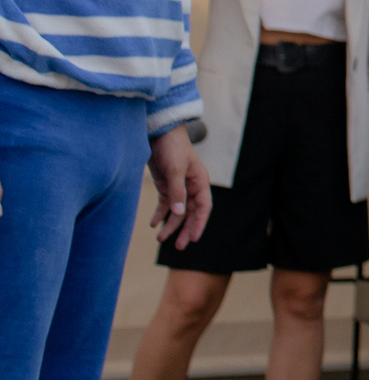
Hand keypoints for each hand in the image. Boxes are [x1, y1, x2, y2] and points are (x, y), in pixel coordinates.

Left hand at [148, 129, 209, 248]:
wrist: (159, 132)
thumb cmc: (171, 147)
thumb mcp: (174, 169)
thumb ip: (176, 192)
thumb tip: (178, 213)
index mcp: (199, 181)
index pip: (204, 207)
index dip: (199, 223)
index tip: (193, 238)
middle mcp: (191, 186)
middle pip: (191, 212)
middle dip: (185, 229)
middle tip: (180, 247)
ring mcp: (178, 186)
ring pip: (177, 211)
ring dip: (171, 225)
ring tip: (161, 239)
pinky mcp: (166, 185)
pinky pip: (166, 204)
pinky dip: (160, 215)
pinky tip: (153, 224)